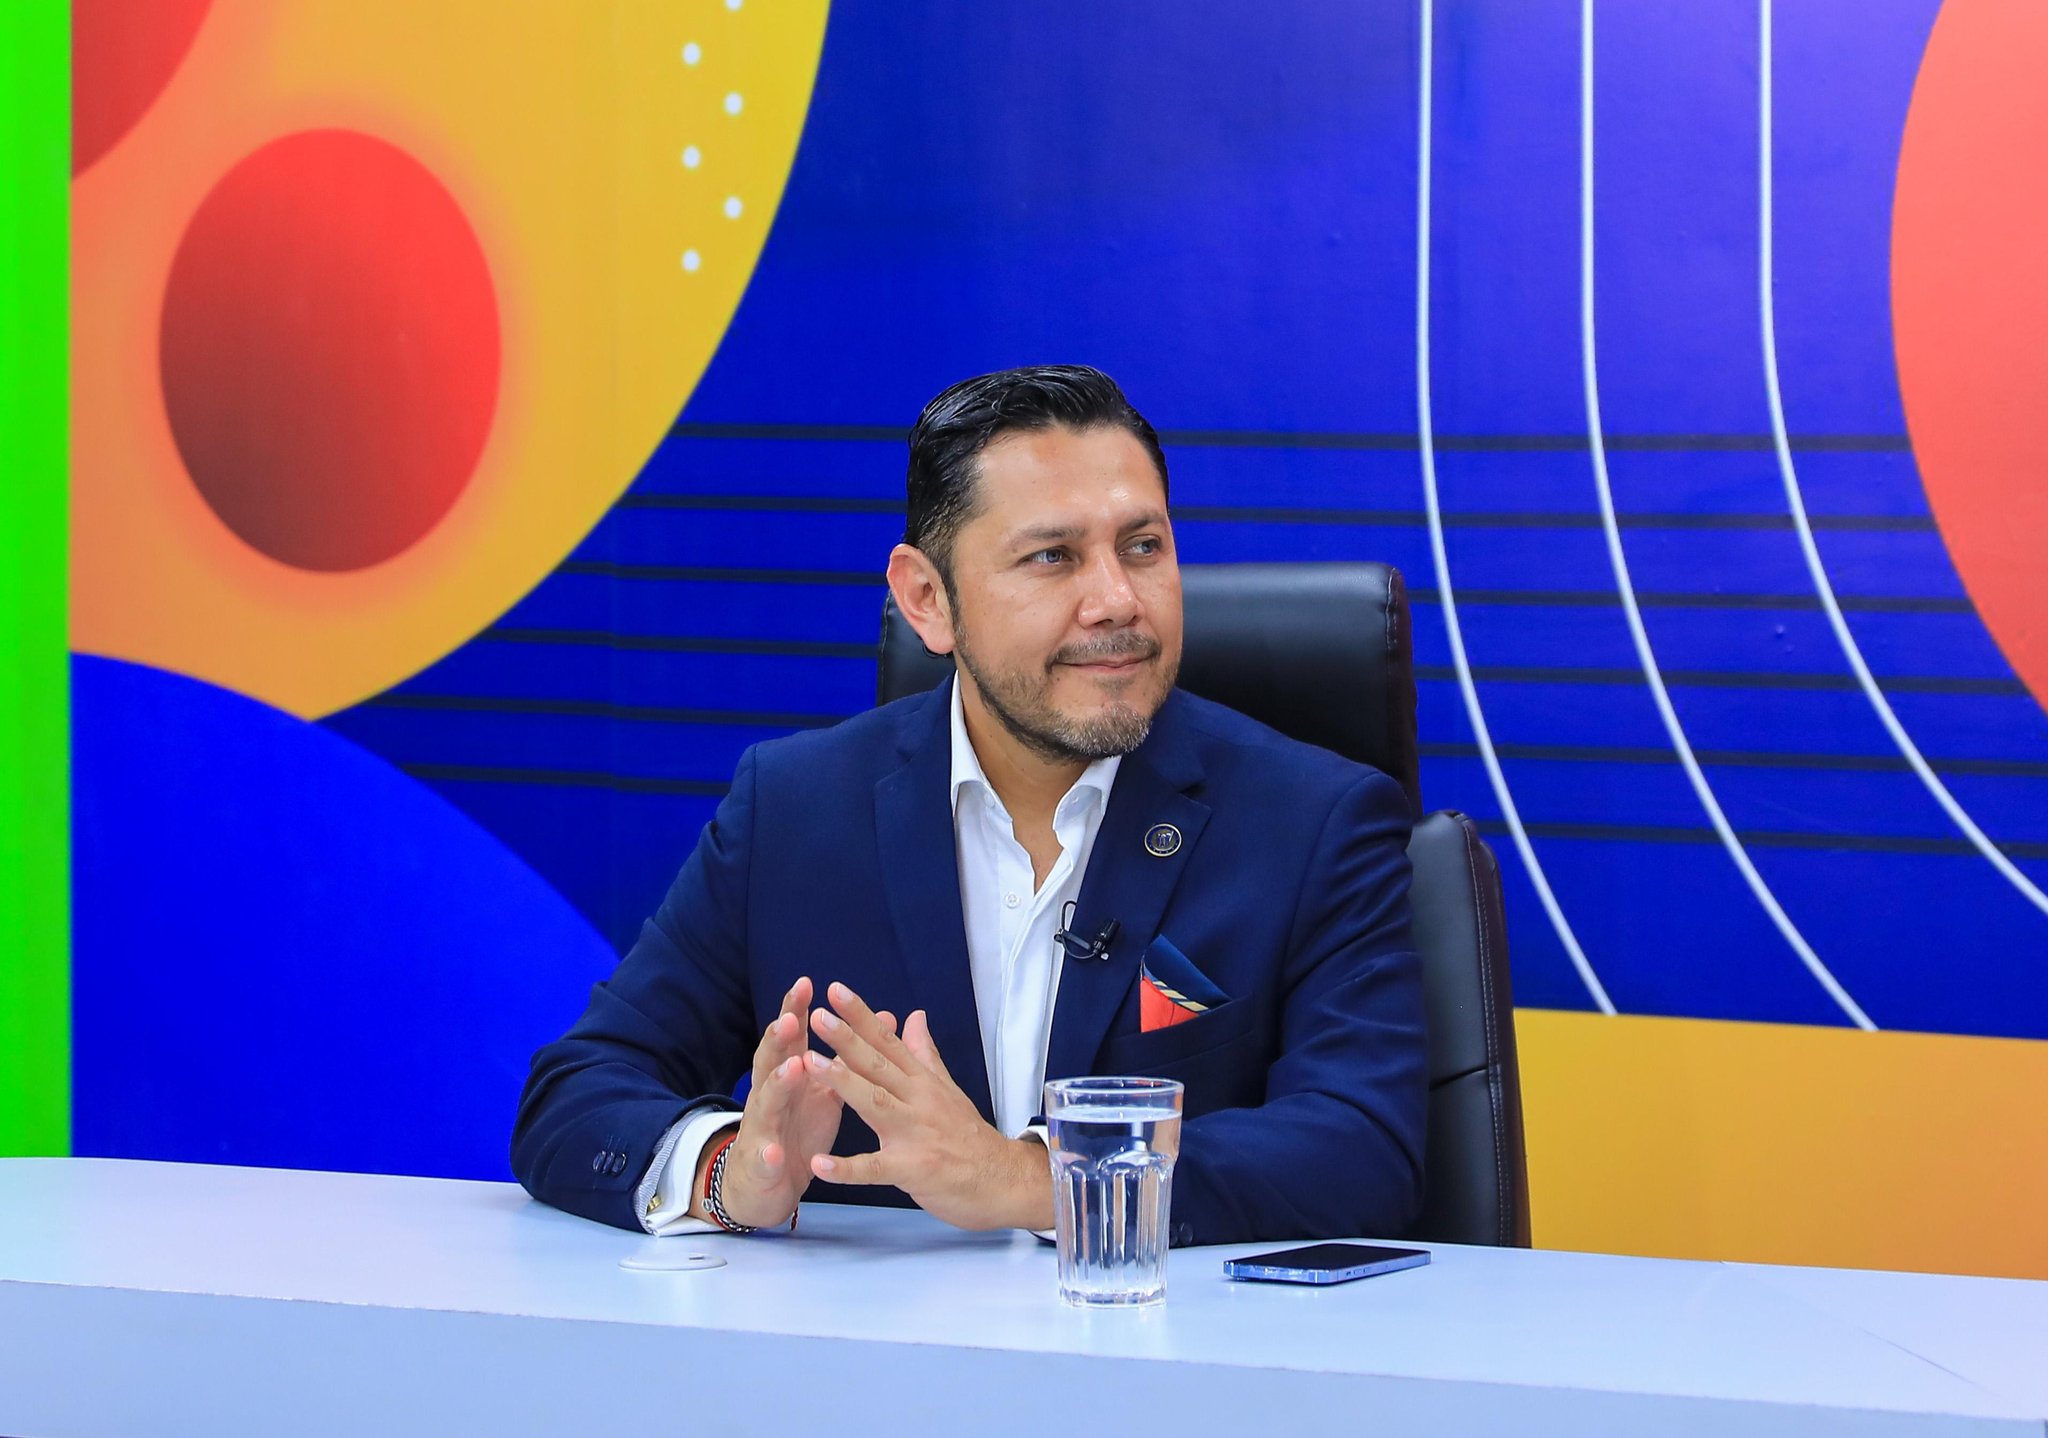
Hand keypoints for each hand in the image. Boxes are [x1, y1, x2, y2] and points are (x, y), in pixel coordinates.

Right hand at [699, 977, 886, 1228]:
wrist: (765, 1181)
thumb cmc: (797, 1126)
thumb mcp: (823, 1088)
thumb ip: (844, 1055)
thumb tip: (879, 1017)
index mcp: (789, 1073)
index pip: (791, 1036)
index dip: (796, 1010)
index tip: (806, 983)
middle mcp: (770, 1094)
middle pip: (770, 1060)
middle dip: (780, 1038)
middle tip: (791, 1019)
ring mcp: (763, 1128)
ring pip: (766, 1103)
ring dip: (777, 1085)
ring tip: (792, 1068)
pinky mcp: (762, 1164)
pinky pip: (765, 1159)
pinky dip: (768, 1154)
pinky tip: (773, 1151)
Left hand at [806, 982, 1052, 1231]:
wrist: (1002, 1179)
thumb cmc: (968, 1136)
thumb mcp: (947, 1089)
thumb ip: (924, 1053)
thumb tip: (915, 1014)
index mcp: (922, 1081)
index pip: (888, 1041)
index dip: (861, 1016)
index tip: (834, 990)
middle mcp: (918, 1100)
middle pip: (878, 1065)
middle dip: (846, 1039)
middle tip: (816, 1015)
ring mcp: (915, 1133)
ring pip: (874, 1104)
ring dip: (842, 1082)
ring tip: (810, 1064)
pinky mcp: (911, 1169)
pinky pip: (874, 1169)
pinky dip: (846, 1168)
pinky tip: (819, 1163)